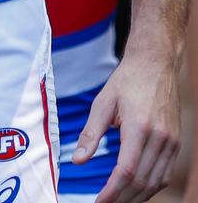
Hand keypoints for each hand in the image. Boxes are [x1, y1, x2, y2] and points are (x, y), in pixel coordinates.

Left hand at [72, 51, 179, 201]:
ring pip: (156, 182)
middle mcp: (160, 138)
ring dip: (137, 197)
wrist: (156, 63)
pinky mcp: (175, 142)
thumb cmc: (127, 80)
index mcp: (139, 127)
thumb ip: (90, 134)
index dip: (112, 192)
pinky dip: (150, 187)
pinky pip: (164, 174)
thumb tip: (77, 161)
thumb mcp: (103, 102)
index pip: (127, 171)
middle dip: (122, 199)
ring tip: (117, 201)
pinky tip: (135, 189)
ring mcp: (171, 141)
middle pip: (142, 182)